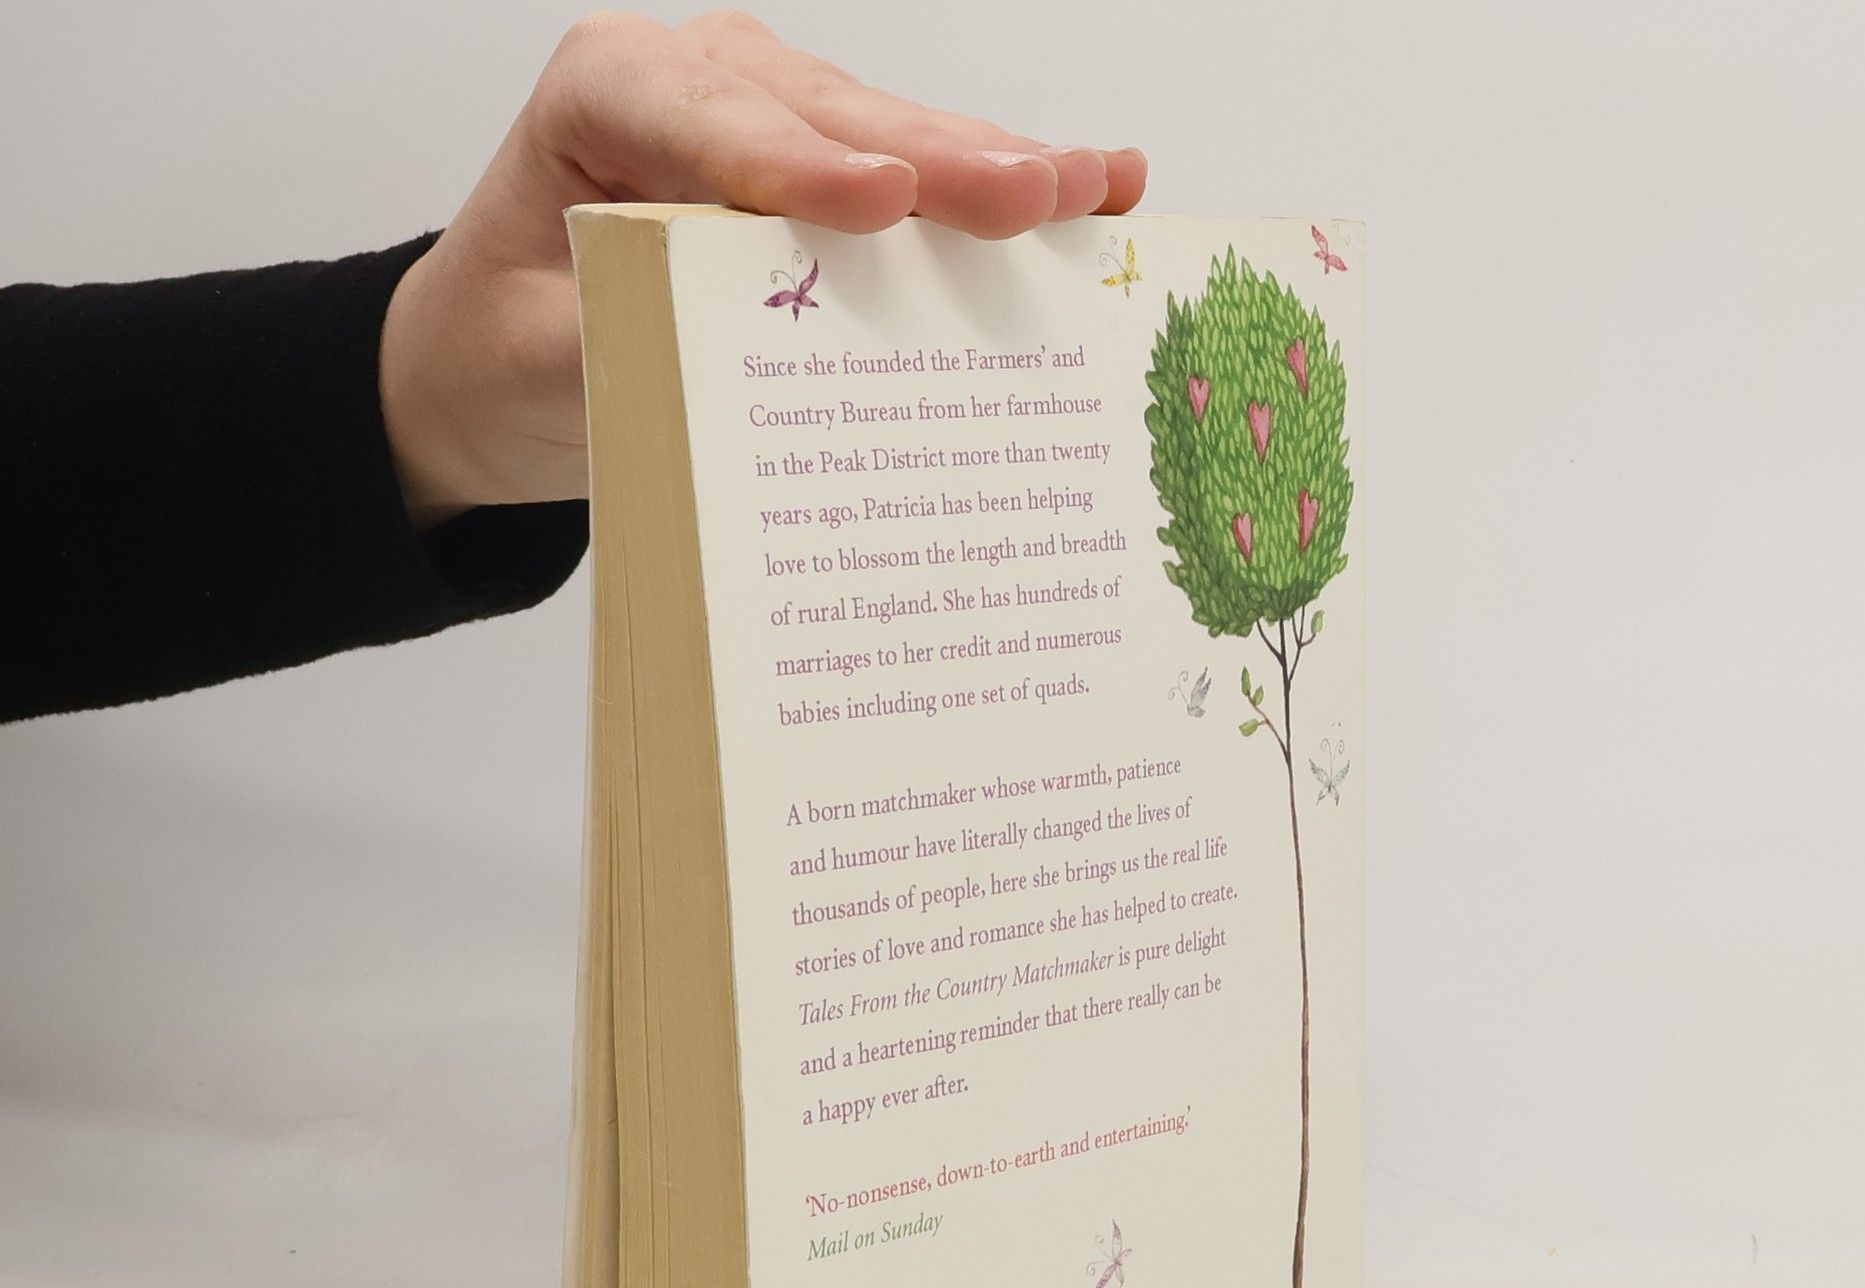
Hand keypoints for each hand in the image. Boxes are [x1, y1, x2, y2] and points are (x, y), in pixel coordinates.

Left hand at [379, 10, 1147, 525]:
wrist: (501, 357)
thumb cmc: (514, 347)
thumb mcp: (544, 362)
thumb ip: (631, 341)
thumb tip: (748, 363)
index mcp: (606, 92)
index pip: (707, 121)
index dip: (797, 165)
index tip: (879, 202)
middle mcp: (699, 78)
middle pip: (831, 117)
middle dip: (937, 161)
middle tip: (1033, 197)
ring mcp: (774, 113)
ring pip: (893, 134)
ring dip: (995, 166)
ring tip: (1094, 190)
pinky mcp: (825, 164)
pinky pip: (914, 172)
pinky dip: (994, 189)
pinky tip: (1090, 189)